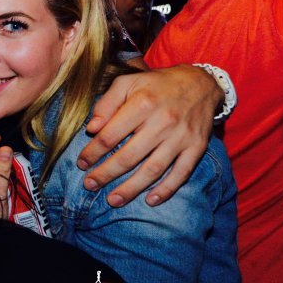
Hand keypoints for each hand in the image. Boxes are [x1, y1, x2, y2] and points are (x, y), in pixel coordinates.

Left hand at [78, 66, 218, 206]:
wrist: (200, 83)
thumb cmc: (157, 84)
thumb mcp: (128, 82)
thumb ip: (107, 104)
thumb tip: (91, 128)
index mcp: (142, 104)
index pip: (111, 135)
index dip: (93, 152)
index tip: (81, 163)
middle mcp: (163, 122)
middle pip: (129, 156)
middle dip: (106, 174)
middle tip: (90, 185)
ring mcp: (181, 137)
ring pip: (153, 170)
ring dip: (131, 188)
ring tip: (113, 200)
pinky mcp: (197, 147)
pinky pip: (181, 173)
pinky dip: (166, 190)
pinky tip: (150, 200)